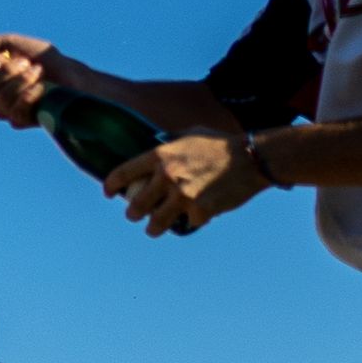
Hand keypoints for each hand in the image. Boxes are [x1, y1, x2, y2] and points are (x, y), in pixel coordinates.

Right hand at [0, 33, 61, 128]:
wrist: (70, 75)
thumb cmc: (44, 59)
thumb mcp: (18, 44)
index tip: (1, 55)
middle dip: (7, 72)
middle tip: (26, 62)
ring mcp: (6, 109)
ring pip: (0, 101)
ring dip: (20, 82)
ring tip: (38, 72)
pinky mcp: (21, 120)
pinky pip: (15, 112)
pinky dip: (28, 96)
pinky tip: (41, 87)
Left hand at [108, 132, 266, 237]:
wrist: (252, 158)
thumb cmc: (221, 144)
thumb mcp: (189, 133)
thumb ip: (168, 142)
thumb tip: (153, 143)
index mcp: (160, 155)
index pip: (122, 173)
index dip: (111, 185)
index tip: (108, 193)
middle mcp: (167, 176)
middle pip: (135, 205)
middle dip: (132, 213)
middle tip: (133, 215)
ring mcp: (183, 196)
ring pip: (155, 223)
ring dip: (153, 228)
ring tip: (153, 229)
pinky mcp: (200, 211)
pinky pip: (188, 223)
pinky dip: (191, 221)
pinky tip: (196, 216)